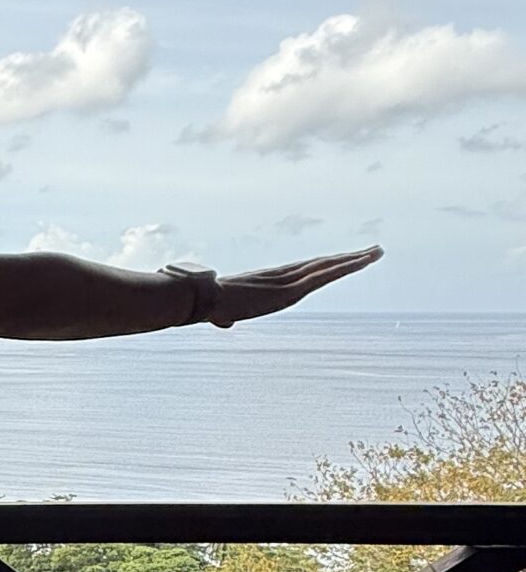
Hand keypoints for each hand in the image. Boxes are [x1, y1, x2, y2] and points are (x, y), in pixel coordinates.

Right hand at [201, 246, 381, 326]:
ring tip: (376, 252)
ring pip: (325, 267)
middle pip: (320, 265)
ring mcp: (284, 282)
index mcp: (267, 281)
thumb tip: (223, 321)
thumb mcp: (220, 312)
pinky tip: (360, 263)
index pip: (304, 271)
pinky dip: (342, 268)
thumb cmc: (202, 303)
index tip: (343, 260)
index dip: (325, 265)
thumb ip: (225, 316)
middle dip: (346, 259)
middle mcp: (280, 277)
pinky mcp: (286, 289)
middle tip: (373, 251)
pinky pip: (321, 276)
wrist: (194, 297)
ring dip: (352, 260)